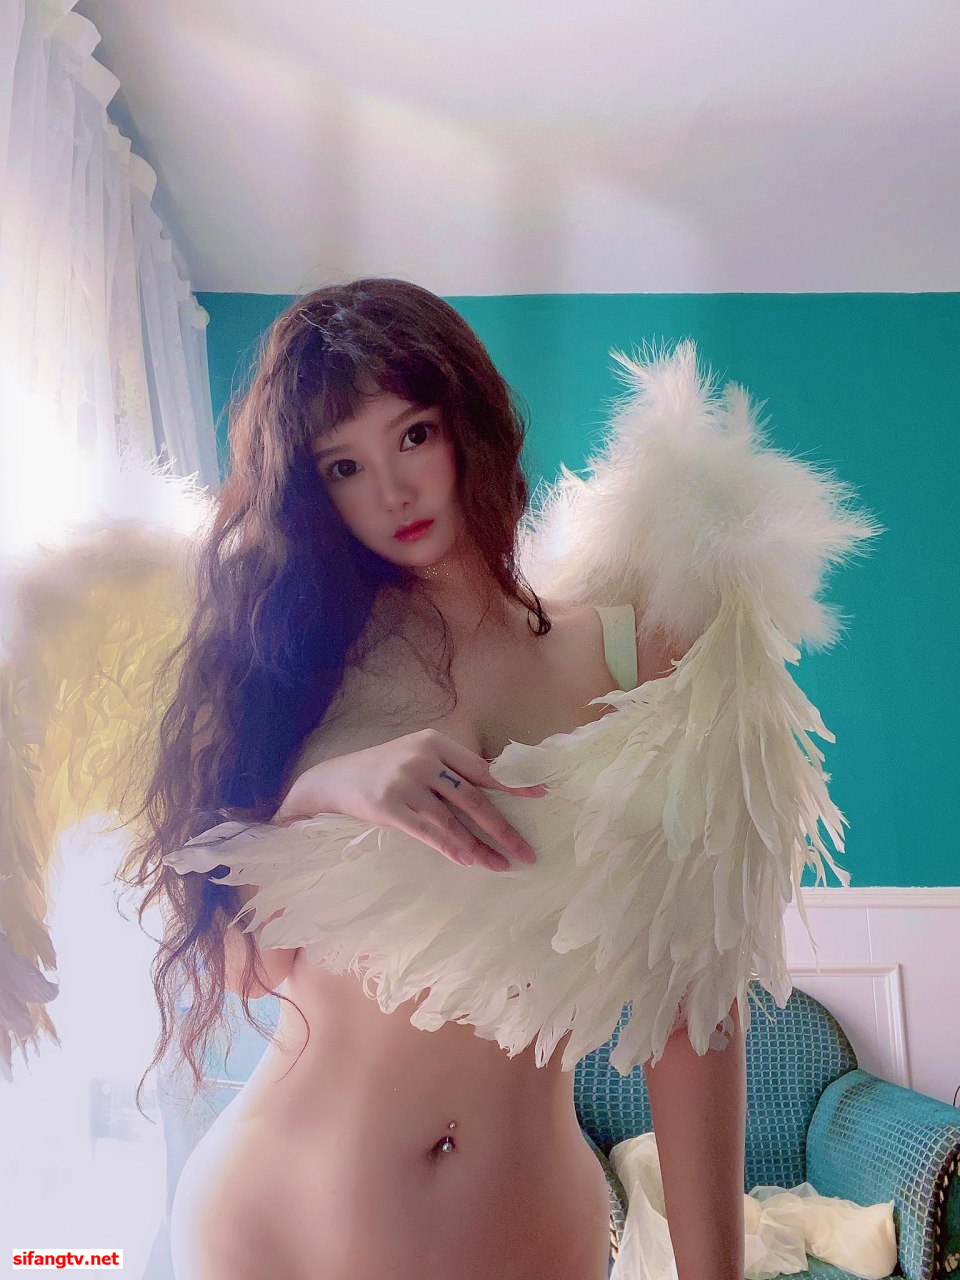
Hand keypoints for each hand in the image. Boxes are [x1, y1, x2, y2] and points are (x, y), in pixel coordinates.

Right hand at [273, 728, 546, 871]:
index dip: (513, 785)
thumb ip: (449, 771)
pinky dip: (451, 847)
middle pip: (474, 797)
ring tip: (501, 865)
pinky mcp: (388, 805)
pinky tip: (469, 860)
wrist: (330, 782)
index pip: (482, 768)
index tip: (541, 797)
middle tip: (527, 851)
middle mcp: (423, 758)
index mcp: (435, 742)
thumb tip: (494, 794)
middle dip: (503, 827)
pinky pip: (428, 831)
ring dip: (481, 846)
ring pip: (454, 819)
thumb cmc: (381, 772)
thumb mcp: (415, 758)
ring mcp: (405, 781)